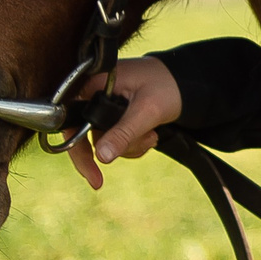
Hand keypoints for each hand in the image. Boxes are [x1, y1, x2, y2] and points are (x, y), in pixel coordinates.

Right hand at [66, 56, 182, 190]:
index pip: (72, 122)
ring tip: (152, 133)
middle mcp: (95, 96)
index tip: (93, 176)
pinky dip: (134, 144)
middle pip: (91, 137)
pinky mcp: (117, 117)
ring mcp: (105, 108)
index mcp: (93, 85)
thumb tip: (102, 156)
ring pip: (107, 143)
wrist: (188, 83)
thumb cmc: (168, 84)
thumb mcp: (147, 110)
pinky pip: (117, 141)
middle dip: (120, 146)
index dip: (79, 151)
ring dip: (131, 146)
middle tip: (146, 141)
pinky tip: (150, 134)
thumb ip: (124, 133)